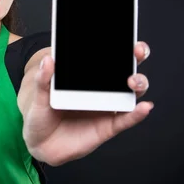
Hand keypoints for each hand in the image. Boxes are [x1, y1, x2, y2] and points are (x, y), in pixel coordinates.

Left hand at [23, 42, 152, 166]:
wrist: (40, 144)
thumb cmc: (42, 116)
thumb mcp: (39, 97)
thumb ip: (43, 80)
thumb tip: (48, 60)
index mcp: (86, 79)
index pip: (106, 59)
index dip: (119, 47)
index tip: (124, 38)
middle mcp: (101, 91)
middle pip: (125, 71)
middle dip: (134, 59)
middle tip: (135, 52)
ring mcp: (106, 108)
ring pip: (131, 93)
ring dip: (139, 84)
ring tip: (133, 81)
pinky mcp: (108, 127)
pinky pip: (126, 120)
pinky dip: (136, 114)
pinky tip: (143, 108)